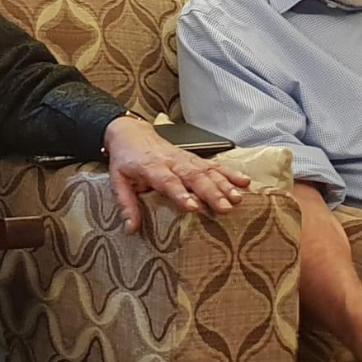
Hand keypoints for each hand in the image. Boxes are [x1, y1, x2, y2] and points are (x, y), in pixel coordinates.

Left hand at [102, 116, 251, 233]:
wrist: (131, 133)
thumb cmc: (125, 160)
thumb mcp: (118, 181)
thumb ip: (126, 204)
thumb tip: (131, 228)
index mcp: (151, 167)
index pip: (168, 180)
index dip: (180, 193)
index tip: (193, 206)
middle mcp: (171, 161)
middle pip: (193, 176)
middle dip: (211, 192)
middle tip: (224, 207)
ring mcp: (185, 158)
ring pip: (207, 169)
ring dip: (224, 184)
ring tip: (237, 198)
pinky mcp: (194, 157)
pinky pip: (214, 164)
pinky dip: (230, 172)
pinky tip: (244, 181)